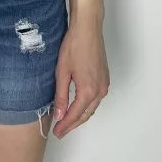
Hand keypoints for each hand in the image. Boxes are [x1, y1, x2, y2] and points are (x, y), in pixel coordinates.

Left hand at [51, 10, 108, 138]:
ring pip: (92, 108)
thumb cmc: (74, 46)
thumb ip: (61, 96)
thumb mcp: (62, 72)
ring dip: (80, 116)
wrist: (88, 29)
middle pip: (85, 115)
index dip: (65, 125)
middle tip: (60, 130)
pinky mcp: (105, 78)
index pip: (75, 115)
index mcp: (88, 90)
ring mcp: (104, 85)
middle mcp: (100, 90)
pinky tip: (78, 106)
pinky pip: (96, 99)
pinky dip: (87, 106)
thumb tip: (59, 115)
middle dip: (72, 124)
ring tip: (67, 121)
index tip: (56, 132)